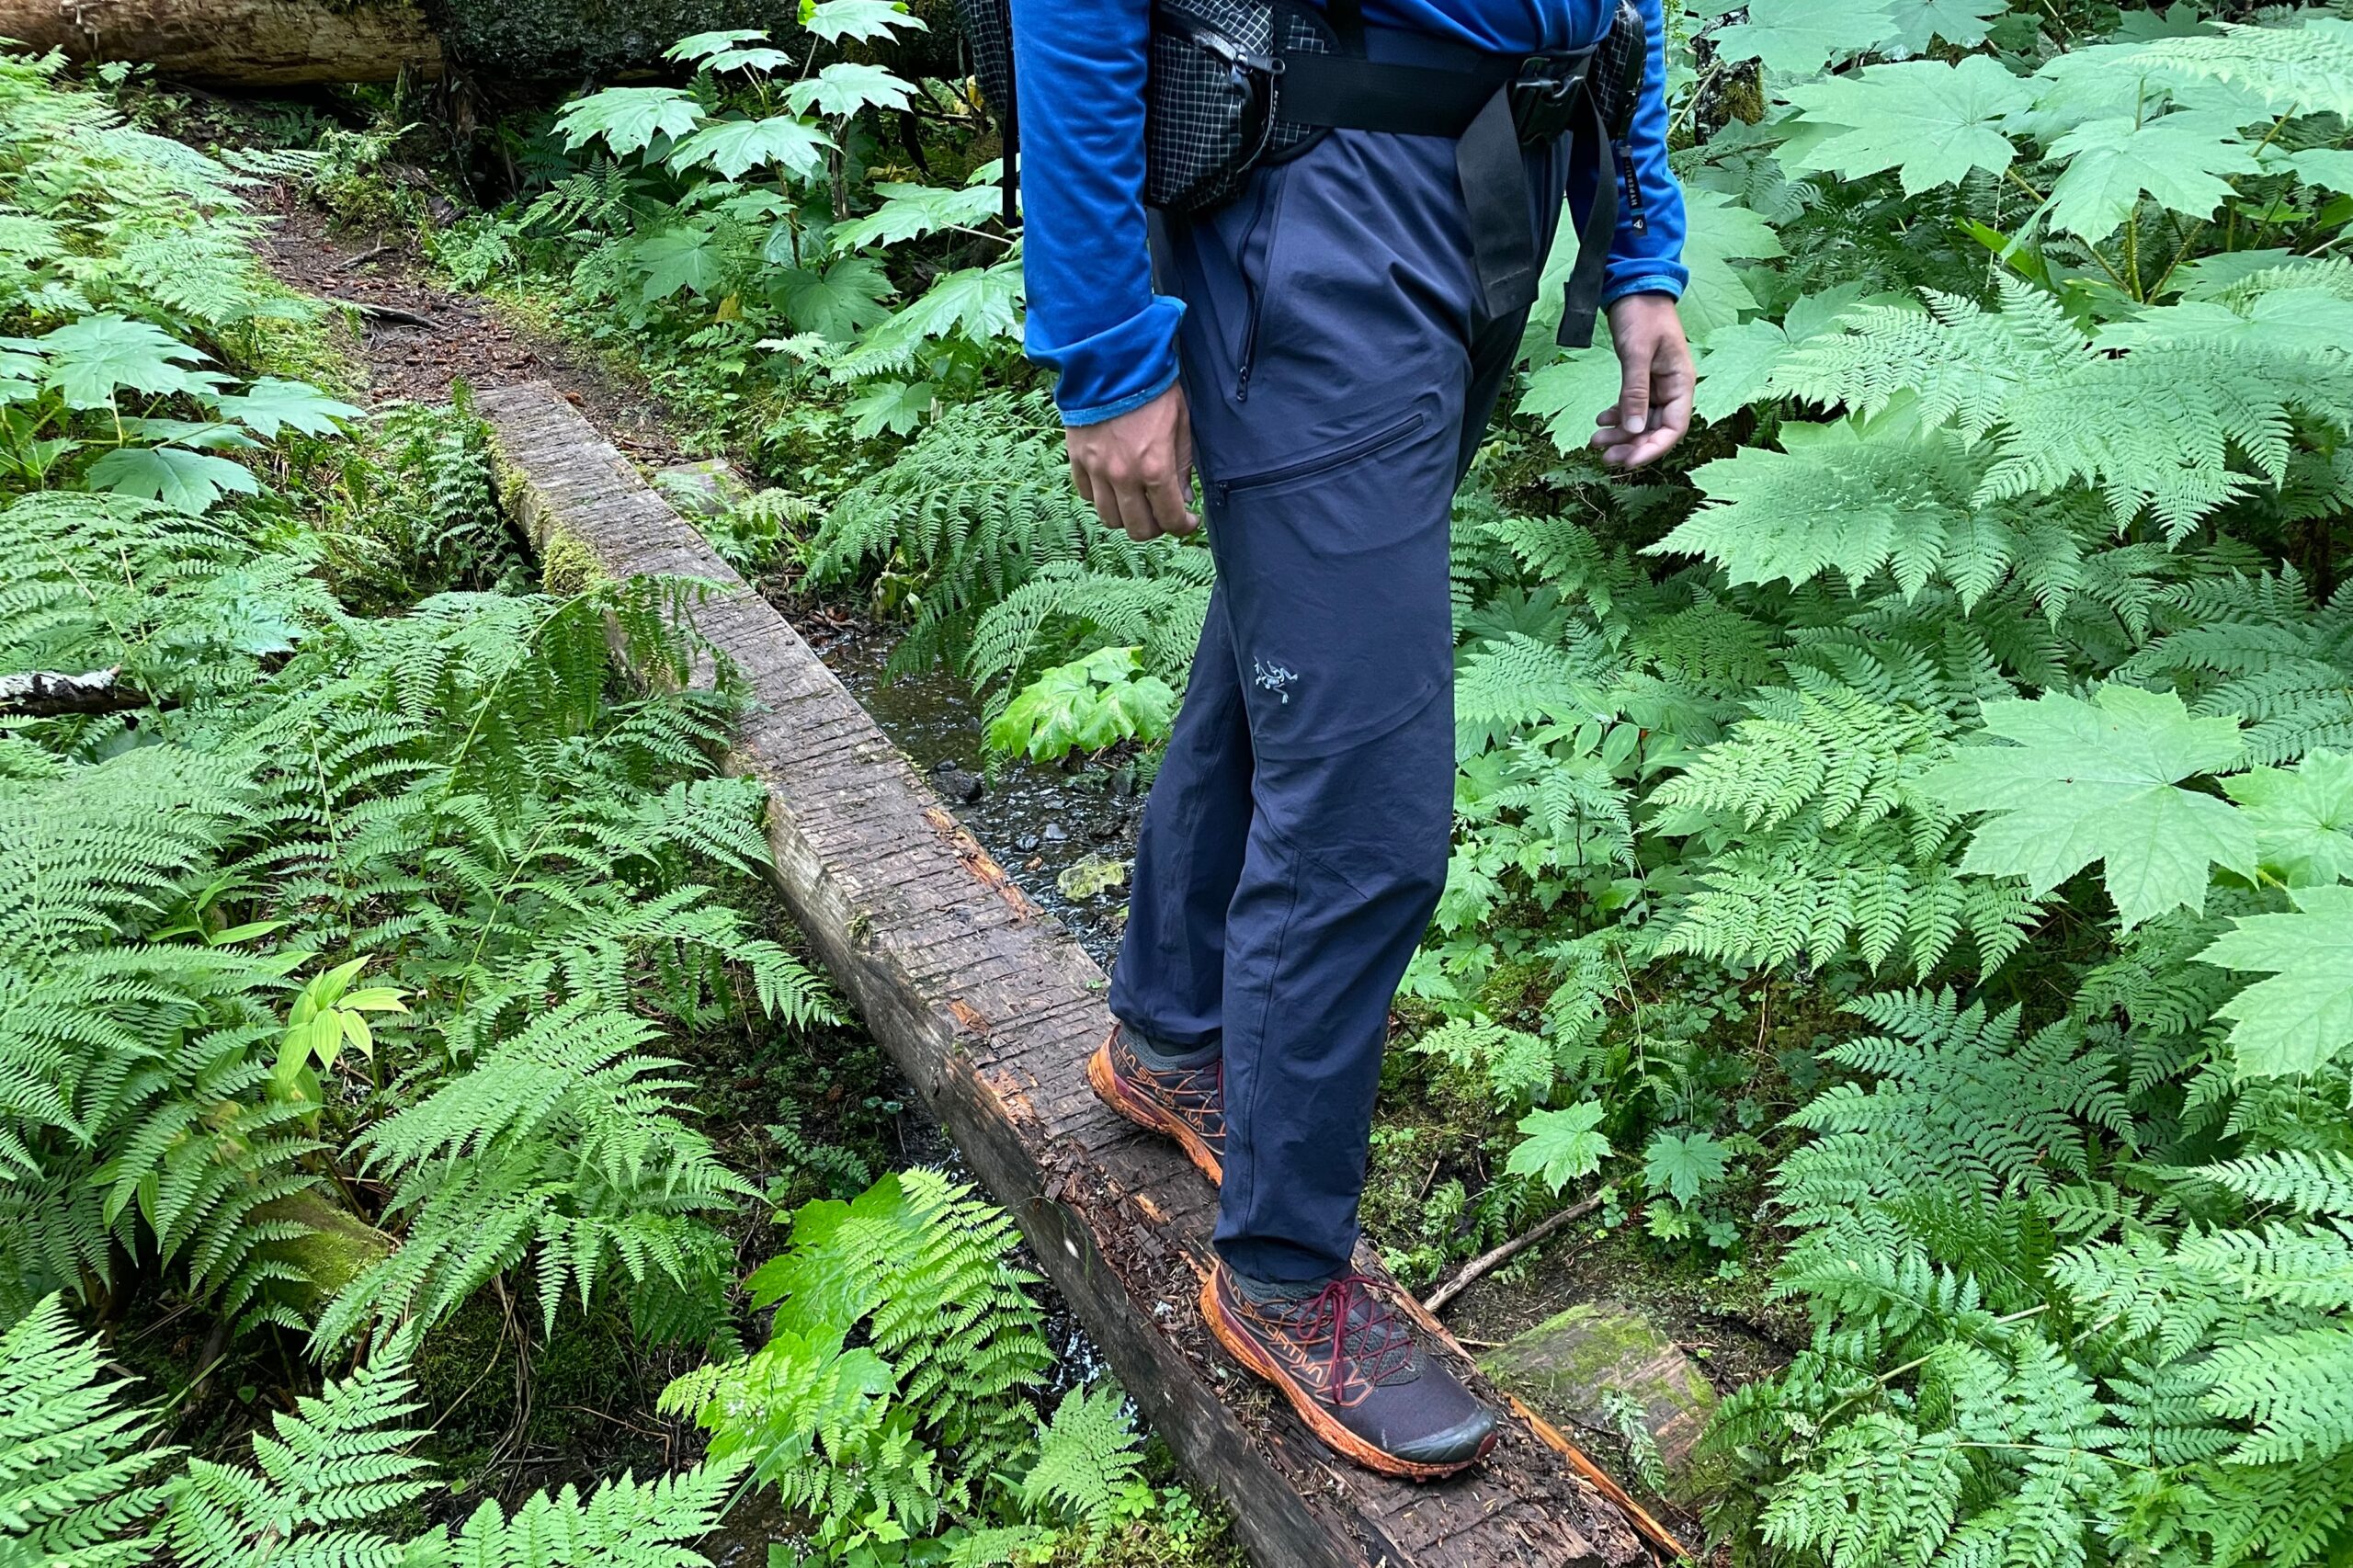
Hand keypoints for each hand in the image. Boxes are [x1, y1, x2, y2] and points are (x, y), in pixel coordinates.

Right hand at [1066, 382, 1198, 540]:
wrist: (1111, 359)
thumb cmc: (1152, 387)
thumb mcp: (1180, 423)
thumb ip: (1182, 465)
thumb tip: (1183, 498)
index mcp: (1155, 468)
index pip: (1171, 520)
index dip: (1184, 526)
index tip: (1188, 520)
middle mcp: (1123, 477)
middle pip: (1138, 529)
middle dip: (1156, 526)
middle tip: (1163, 513)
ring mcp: (1096, 470)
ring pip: (1109, 518)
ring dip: (1127, 516)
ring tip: (1137, 502)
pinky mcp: (1077, 459)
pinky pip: (1087, 495)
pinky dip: (1102, 497)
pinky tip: (1114, 485)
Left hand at [1590, 293, 1692, 469]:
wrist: (1633, 286)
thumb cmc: (1642, 313)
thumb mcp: (1637, 353)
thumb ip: (1635, 391)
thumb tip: (1633, 429)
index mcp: (1681, 382)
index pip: (1674, 428)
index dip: (1653, 448)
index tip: (1629, 461)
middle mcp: (1673, 387)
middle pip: (1656, 429)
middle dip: (1632, 445)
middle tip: (1605, 457)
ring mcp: (1658, 384)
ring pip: (1642, 421)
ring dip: (1621, 434)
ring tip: (1596, 441)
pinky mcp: (1642, 379)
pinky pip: (1633, 407)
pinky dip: (1618, 416)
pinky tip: (1601, 420)